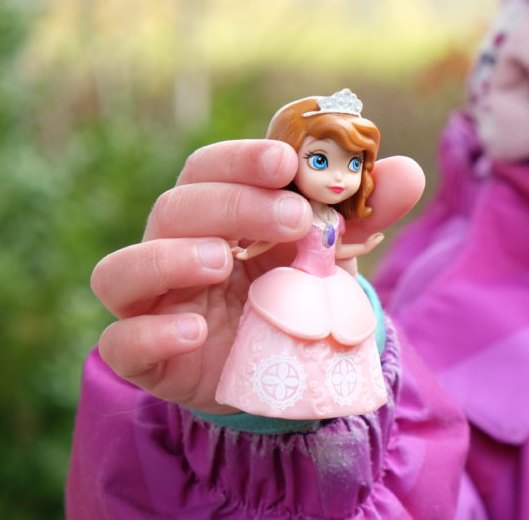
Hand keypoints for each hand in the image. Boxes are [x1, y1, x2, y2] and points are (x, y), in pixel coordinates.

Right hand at [90, 139, 424, 412]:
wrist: (287, 370)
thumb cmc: (298, 293)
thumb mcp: (334, 251)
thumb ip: (364, 211)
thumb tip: (408, 172)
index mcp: (215, 210)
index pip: (208, 167)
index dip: (241, 158)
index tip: (285, 161)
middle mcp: (174, 247)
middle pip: (173, 208)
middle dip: (232, 205)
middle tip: (293, 219)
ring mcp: (153, 303)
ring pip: (122, 269)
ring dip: (170, 257)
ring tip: (223, 262)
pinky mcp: (147, 358)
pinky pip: (121, 342)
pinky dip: (152, 332)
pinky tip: (196, 331)